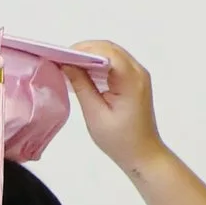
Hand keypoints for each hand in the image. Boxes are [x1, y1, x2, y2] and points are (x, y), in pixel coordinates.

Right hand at [66, 37, 166, 172]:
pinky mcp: (135, 81)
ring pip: (113, 54)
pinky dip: (99, 64)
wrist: (143, 155)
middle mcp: (138, 72)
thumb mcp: (95, 114)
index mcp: (131, 80)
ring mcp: (138, 76)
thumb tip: (66, 64)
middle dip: (86, 50)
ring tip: (69, 65)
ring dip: (92, 56)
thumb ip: (81, 85)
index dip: (84, 49)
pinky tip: (84, 73)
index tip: (63, 56)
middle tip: (63, 60)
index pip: (107, 52)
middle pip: (110, 49)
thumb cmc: (120, 140)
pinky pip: (116, 64)